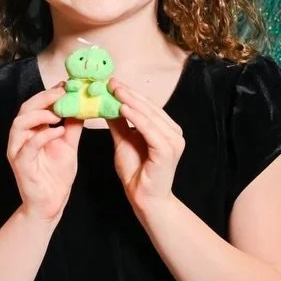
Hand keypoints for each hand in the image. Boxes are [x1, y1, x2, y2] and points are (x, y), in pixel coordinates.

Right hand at [9, 85, 82, 221]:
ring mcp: (18, 150)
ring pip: (20, 124)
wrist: (51, 203)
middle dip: (44, 97)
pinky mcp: (20, 164)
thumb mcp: (68, 145)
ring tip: (59, 111)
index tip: (69, 84)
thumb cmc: (56, 176)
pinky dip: (43, 135)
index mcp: (31, 131)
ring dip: (40, 114)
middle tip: (64, 91)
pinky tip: (58, 131)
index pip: (36, 105)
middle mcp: (21, 138)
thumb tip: (82, 105)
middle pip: (26, 109)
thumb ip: (72, 126)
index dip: (51, 93)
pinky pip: (28, 146)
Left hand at [108, 80, 183, 208]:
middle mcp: (174, 132)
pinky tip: (123, 109)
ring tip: (115, 91)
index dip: (129, 93)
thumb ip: (118, 123)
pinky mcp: (167, 150)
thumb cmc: (136, 170)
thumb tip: (106, 102)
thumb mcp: (123, 141)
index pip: (147, 105)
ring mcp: (173, 141)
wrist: (144, 197)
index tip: (112, 82)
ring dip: (131, 102)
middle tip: (111, 82)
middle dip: (129, 94)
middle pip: (149, 107)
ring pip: (150, 116)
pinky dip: (136, 118)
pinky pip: (150, 130)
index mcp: (166, 128)